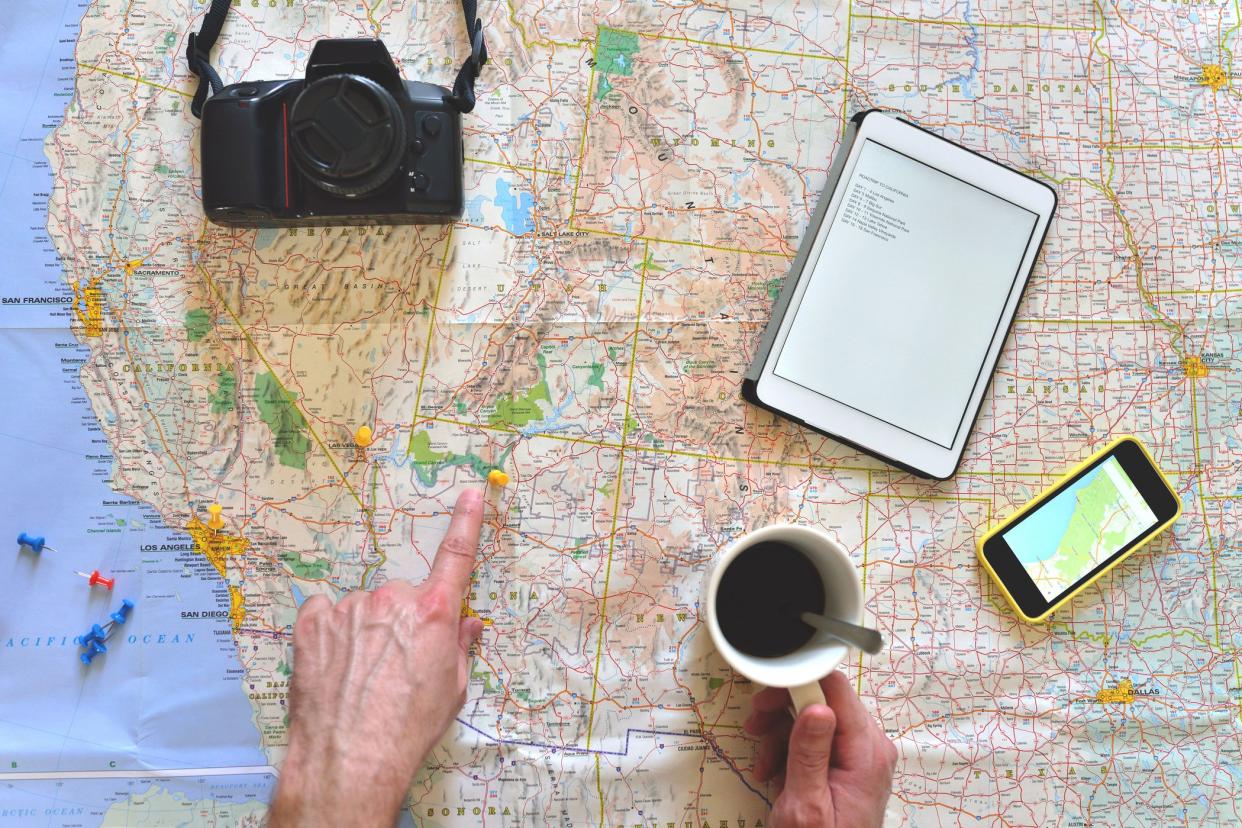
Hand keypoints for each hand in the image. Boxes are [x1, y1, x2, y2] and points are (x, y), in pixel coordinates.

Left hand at [268, 490, 485, 827]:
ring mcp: (349, 607)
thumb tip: (466, 624)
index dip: (466, 522)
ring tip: (361, 676)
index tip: (471, 492)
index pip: (456, 556)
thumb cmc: (407, 730)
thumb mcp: (451, 691)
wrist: (350, 758)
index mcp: (433, 613)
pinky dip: (331, 633)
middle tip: (395, 666)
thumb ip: (458, 647)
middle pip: (402, 597)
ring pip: (363, 609)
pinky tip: (334, 666)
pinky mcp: (312, 621)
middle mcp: (392, 600)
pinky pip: (326, 613)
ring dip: (364, 631)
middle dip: (401, 622)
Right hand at [746, 671, 897, 827]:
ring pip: (815, 717)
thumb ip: (810, 754)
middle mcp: (870, 748)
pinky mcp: (848, 764)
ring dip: (781, 732)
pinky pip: (816, 738)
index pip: (836, 690)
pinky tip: (774, 769)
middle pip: (824, 700)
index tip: (768, 696)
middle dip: (783, 711)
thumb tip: (817, 706)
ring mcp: (860, 755)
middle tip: (755, 725)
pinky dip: (789, 748)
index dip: (798, 684)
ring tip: (763, 760)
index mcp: (867, 754)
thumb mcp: (806, 806)